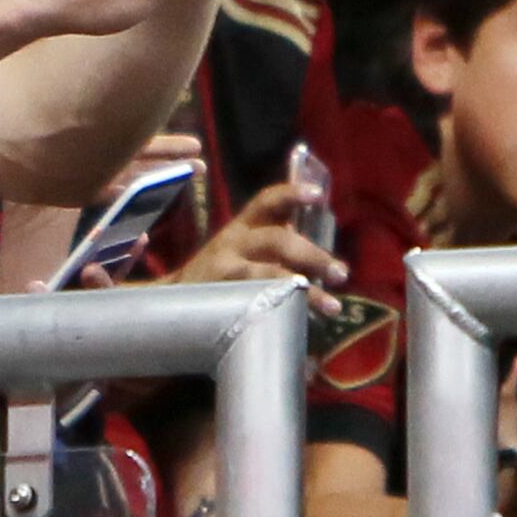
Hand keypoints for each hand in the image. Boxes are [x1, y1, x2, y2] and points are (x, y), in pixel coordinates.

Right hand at [165, 180, 350, 314]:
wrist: (176, 297)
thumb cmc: (224, 273)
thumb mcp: (244, 250)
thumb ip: (278, 246)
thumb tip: (329, 260)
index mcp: (243, 227)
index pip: (267, 202)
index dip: (292, 195)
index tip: (317, 194)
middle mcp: (233, 243)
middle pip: (276, 241)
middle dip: (312, 256)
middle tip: (340, 273)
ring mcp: (225, 271)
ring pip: (267, 274)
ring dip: (305, 290)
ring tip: (332, 307)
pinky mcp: (220, 298)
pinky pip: (255, 301)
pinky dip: (282, 310)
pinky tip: (302, 321)